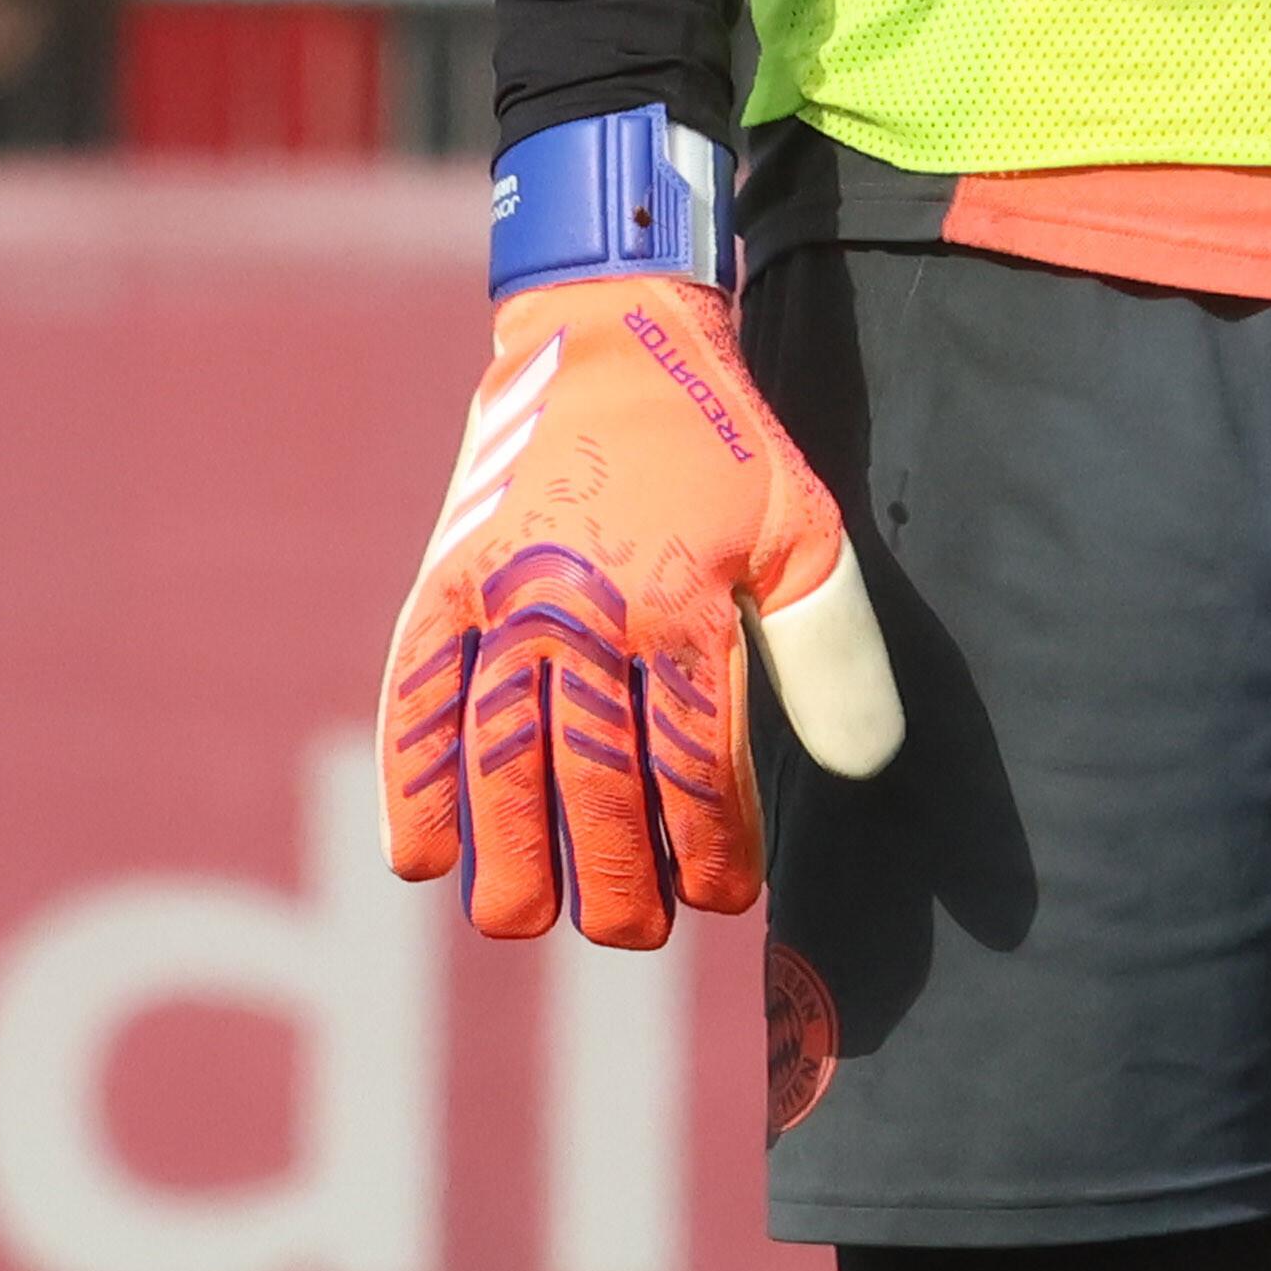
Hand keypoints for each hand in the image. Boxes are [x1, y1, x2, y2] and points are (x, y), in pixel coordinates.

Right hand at [377, 270, 901, 945]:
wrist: (613, 336)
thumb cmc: (724, 450)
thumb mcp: (804, 532)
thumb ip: (830, 650)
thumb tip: (862, 767)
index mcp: (682, 606)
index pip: (693, 764)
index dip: (708, 846)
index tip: (724, 899)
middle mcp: (585, 614)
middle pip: (592, 780)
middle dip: (610, 875)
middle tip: (629, 934)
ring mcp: (504, 603)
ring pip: (497, 759)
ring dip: (508, 852)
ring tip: (524, 922)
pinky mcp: (442, 587)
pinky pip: (414, 702)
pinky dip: (409, 783)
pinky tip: (417, 857)